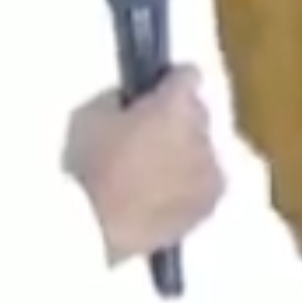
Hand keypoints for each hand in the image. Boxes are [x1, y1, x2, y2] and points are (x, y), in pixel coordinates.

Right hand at [64, 71, 227, 268]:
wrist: (97, 226)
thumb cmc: (89, 165)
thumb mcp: (92, 115)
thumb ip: (123, 100)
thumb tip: (137, 103)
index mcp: (176, 106)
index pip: (189, 75)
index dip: (171, 82)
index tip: (158, 90)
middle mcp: (204, 133)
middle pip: (199, 113)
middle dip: (179, 118)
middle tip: (151, 134)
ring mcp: (212, 169)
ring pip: (205, 148)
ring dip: (187, 151)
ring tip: (156, 168)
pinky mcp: (212, 201)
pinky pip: (206, 180)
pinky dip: (192, 181)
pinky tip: (166, 191)